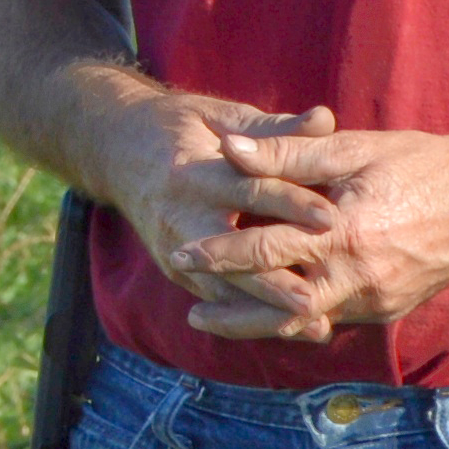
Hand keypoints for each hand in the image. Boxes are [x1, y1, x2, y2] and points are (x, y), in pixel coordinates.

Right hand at [75, 92, 349, 335]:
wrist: (116, 149)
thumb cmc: (182, 127)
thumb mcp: (224, 118)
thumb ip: (275, 128)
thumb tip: (325, 118)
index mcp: (196, 170)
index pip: (250, 189)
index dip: (291, 203)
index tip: (332, 219)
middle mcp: (180, 214)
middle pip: (233, 251)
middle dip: (275, 279)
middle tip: (315, 298)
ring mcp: (173, 247)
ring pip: (223, 286)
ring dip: (267, 310)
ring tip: (312, 326)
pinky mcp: (174, 268)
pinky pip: (213, 299)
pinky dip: (249, 317)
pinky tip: (286, 330)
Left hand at [173, 124, 448, 340]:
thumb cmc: (419, 164)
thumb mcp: (351, 149)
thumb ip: (286, 154)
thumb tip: (227, 148)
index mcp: (345, 233)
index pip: (267, 252)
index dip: (220, 254)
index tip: (181, 254)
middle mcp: (359, 278)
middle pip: (280, 308)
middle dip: (233, 312)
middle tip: (191, 311)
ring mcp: (376, 301)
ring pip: (306, 321)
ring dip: (262, 321)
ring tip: (219, 319)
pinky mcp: (388, 311)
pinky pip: (333, 319)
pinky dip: (300, 318)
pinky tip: (273, 313)